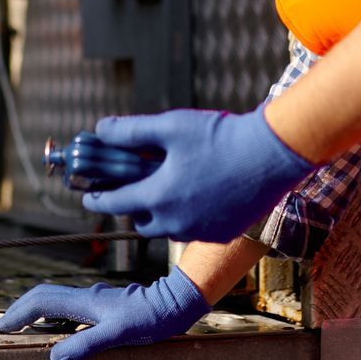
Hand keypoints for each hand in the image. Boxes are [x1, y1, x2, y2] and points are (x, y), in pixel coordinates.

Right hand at [0, 272, 208, 359]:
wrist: (175, 304)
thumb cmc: (150, 320)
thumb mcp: (118, 335)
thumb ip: (86, 345)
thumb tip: (53, 357)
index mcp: (85, 302)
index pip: (41, 302)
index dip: (17, 314)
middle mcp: (86, 298)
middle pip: (43, 296)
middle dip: (20, 310)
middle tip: (3, 327)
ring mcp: (95, 301)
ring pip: (56, 300)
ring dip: (35, 312)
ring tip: (23, 328)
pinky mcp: (104, 307)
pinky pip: (69, 308)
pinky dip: (54, 316)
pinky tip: (58, 331)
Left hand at [80, 109, 313, 242]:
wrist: (272, 154)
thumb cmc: (219, 136)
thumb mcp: (170, 126)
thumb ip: (130, 131)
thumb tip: (101, 130)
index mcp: (157, 197)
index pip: (113, 204)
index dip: (96, 198)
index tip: (88, 196)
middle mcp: (175, 223)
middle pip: (140, 221)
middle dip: (132, 206)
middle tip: (134, 188)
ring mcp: (200, 232)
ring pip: (168, 228)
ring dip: (162, 212)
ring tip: (169, 188)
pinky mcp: (223, 233)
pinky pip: (195, 230)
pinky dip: (189, 216)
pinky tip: (199, 194)